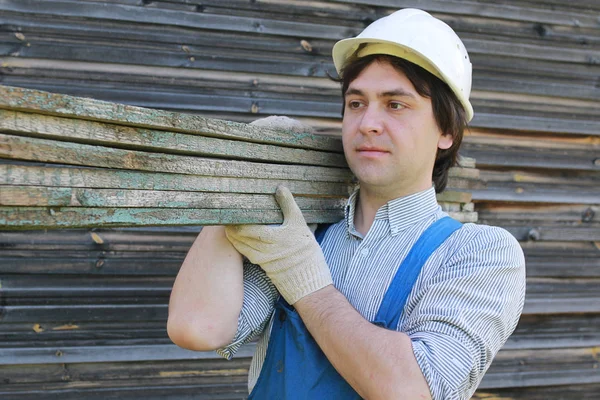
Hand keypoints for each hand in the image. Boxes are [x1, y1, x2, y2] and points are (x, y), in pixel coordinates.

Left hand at [225, 186, 332, 303]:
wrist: (309, 281)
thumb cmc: (306, 252)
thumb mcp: (300, 225)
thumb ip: (289, 205)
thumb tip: (280, 188)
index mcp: (271, 237)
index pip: (244, 226)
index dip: (236, 217)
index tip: (232, 207)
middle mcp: (262, 249)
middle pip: (238, 236)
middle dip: (232, 225)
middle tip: (228, 213)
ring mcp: (260, 258)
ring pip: (240, 245)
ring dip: (233, 235)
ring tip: (229, 224)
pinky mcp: (262, 265)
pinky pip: (245, 252)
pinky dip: (240, 244)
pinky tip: (239, 237)